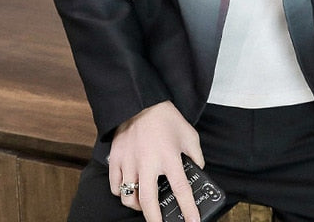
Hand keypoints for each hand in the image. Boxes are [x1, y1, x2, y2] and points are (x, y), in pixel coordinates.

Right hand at [108, 101, 203, 221]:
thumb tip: (198, 170)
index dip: (188, 209)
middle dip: (155, 220)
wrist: (142, 102)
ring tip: (144, 203)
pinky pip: (115, 186)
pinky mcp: (116, 158)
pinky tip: (129, 189)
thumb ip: (196, 155)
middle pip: (149, 203)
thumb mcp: (189, 135)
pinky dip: (121, 193)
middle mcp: (148, 163)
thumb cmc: (167, 118)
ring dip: (137, 206)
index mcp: (169, 157)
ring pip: (129, 197)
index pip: (181, 190)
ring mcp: (130, 162)